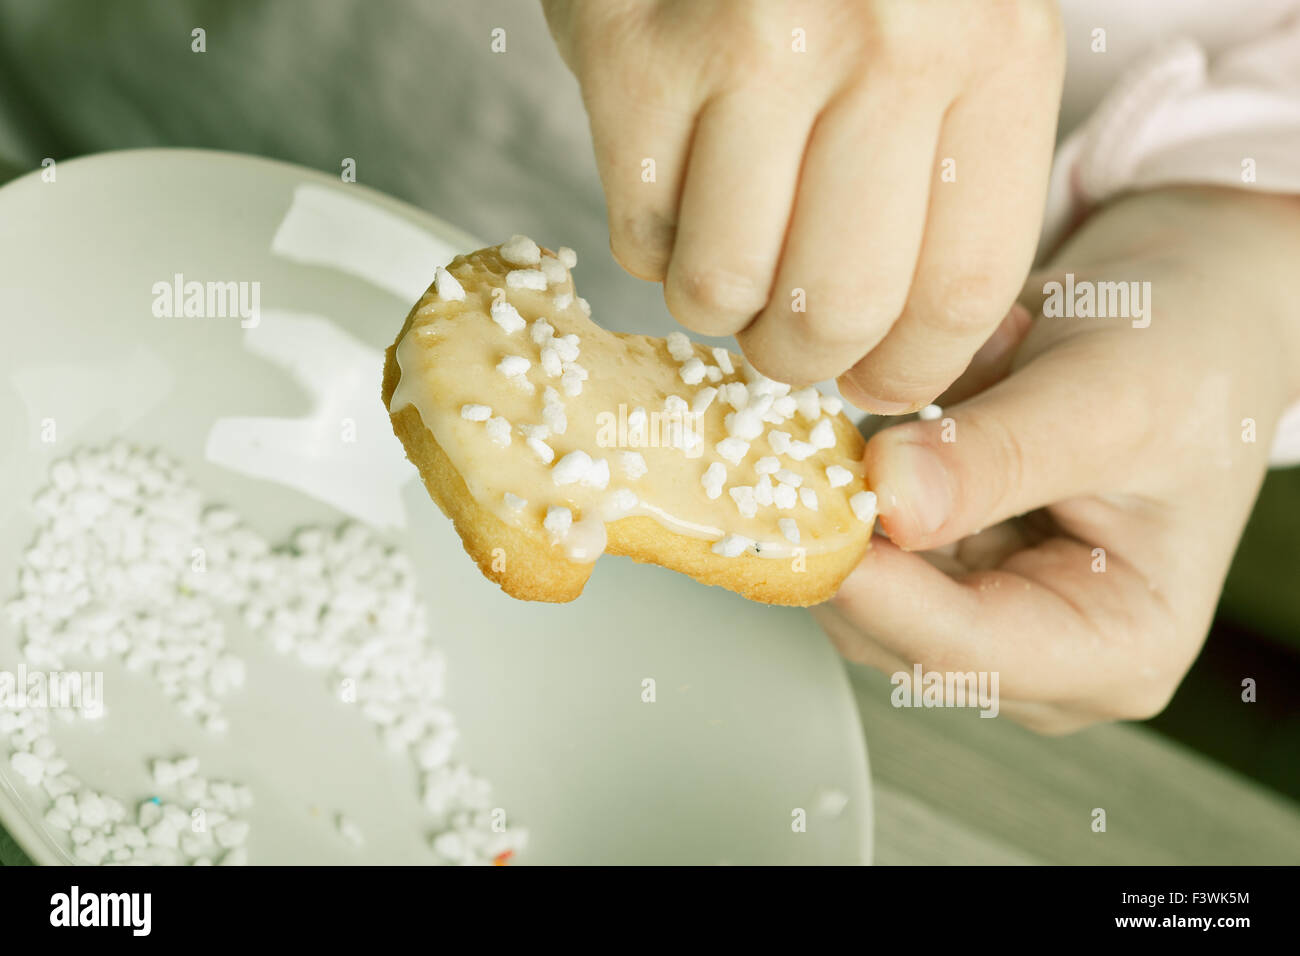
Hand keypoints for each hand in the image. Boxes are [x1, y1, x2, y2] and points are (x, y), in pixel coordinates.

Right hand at [542, 0, 1063, 408]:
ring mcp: (749, 47)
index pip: (962, 288)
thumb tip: (908, 353)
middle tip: (785, 345)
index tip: (875, 386)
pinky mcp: (631, 51)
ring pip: (721, 287)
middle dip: (801, 361)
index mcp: (993, 49)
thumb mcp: (955, 36)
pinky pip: (639, 232)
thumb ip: (951, 176)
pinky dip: (655, 242)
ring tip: (730, 256)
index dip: (911, 369)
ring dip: (717, 305)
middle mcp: (884, 44)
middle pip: (836, 308)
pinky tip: (680, 188)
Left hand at [815, 187, 1299, 731]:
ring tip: (884, 415)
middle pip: (895, 632)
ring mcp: (985, 618)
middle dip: (842, 545)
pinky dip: (851, 483)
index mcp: (1118, 649)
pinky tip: (892, 424)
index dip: (876, 593)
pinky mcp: (940, 575)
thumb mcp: (1105, 398)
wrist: (1174, 323)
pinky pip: (860, 545)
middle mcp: (1045, 660)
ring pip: (862, 592)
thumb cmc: (1182, 363)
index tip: (804, 528)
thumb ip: (999, 455)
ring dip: (842, 505)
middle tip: (797, 454)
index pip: (967, 651)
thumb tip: (892, 502)